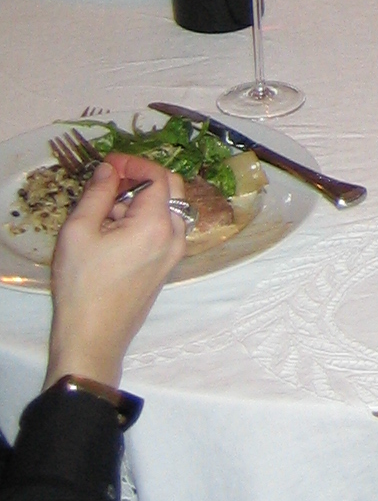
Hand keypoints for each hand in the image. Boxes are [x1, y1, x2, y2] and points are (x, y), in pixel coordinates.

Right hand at [46, 157, 186, 388]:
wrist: (93, 338)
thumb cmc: (83, 286)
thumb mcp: (79, 232)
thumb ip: (97, 193)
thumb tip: (110, 169)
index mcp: (157, 224)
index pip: (158, 176)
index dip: (134, 163)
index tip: (109, 162)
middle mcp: (175, 236)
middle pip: (171, 189)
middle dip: (141, 178)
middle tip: (110, 181)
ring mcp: (173, 255)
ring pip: (168, 210)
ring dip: (141, 200)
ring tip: (104, 210)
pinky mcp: (166, 268)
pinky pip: (163, 230)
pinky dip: (144, 220)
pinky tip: (113, 231)